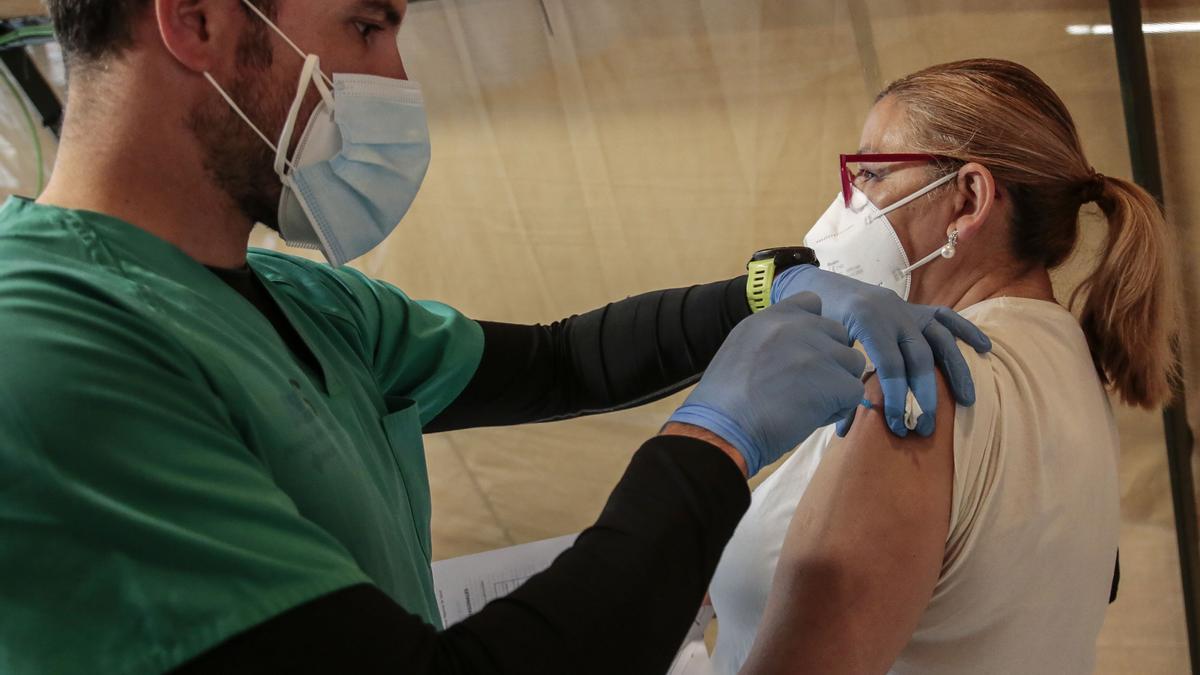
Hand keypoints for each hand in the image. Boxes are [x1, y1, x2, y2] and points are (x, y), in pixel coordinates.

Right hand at [667, 292, 864, 475]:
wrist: (723, 427)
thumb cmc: (726, 400)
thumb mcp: (742, 348)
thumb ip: (773, 338)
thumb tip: (799, 346)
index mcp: (772, 317)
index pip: (813, 303)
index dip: (816, 329)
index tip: (803, 353)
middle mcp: (798, 327)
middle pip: (839, 335)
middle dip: (829, 360)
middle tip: (804, 386)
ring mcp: (818, 352)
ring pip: (852, 363)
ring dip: (837, 385)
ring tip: (808, 403)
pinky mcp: (834, 381)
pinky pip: (854, 392)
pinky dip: (837, 409)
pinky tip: (810, 417)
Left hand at [771, 265, 990, 437]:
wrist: (824, 288)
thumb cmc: (822, 323)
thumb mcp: (825, 349)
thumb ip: (839, 385)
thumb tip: (847, 431)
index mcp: (868, 321)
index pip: (890, 364)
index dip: (896, 396)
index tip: (897, 423)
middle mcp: (893, 313)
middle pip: (919, 357)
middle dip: (924, 395)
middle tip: (925, 427)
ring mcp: (908, 309)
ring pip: (940, 339)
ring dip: (955, 370)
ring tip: (967, 400)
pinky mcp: (916, 309)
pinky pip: (946, 317)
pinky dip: (966, 331)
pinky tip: (985, 349)